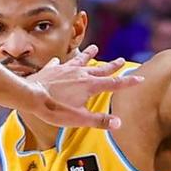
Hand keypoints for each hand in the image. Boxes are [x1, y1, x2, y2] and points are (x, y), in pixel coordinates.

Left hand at [19, 47, 140, 128]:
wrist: (30, 96)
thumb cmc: (55, 109)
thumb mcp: (79, 119)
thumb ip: (99, 120)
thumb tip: (119, 123)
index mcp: (90, 86)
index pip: (114, 83)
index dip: (128, 81)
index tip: (140, 78)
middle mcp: (80, 74)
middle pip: (100, 69)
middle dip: (112, 65)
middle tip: (121, 60)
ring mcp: (66, 69)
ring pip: (81, 60)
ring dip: (89, 54)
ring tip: (95, 47)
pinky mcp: (52, 69)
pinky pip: (58, 63)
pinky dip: (60, 62)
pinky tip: (58, 60)